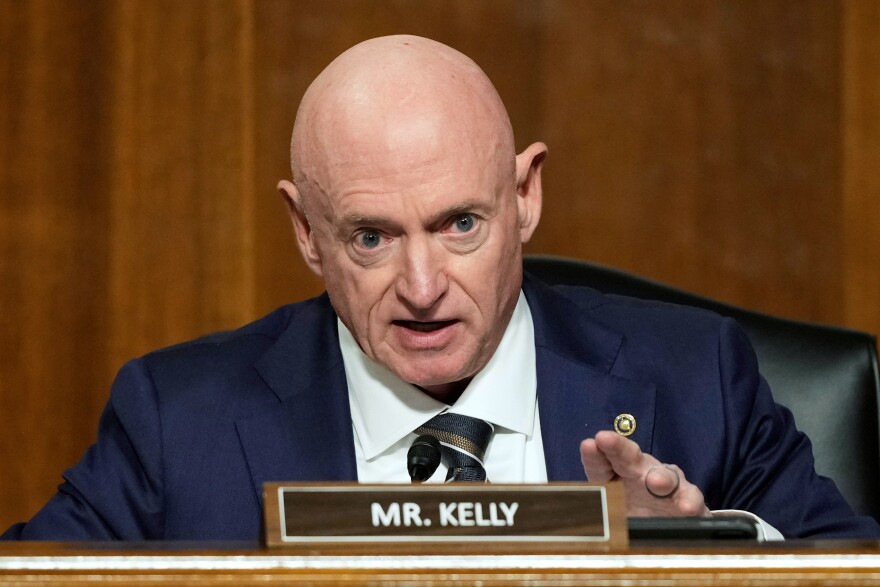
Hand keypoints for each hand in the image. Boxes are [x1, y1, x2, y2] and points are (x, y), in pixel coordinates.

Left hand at [580, 430, 709, 516]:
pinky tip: (687, 508)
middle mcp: (640, 474)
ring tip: (655, 483)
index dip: (594, 455)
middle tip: (606, 439)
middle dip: (618, 447)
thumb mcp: (611, 511)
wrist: (673, 524)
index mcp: (617, 475)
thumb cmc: (638, 511)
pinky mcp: (688, 500)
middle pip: (628, 458)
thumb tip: (568, 513)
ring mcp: (666, 486)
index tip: (589, 444)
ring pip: (664, 475)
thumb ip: (594, 509)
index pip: (601, 464)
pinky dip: (689, 501)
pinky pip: (690, 498)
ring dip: (660, 478)